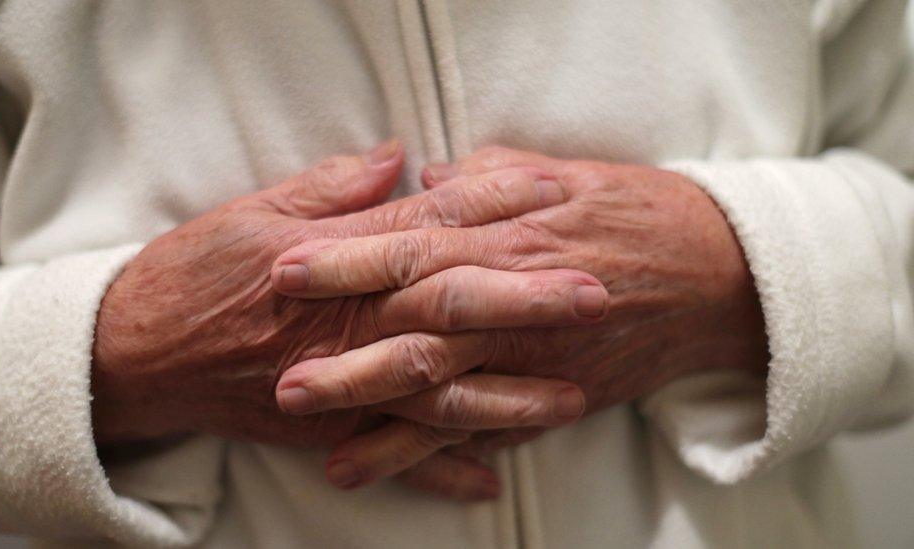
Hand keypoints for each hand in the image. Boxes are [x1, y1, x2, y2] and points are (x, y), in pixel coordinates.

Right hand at [91, 142, 608, 499]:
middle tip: (596, 293)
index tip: (551, 196)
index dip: (491, 209)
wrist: (135, 352)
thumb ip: (332, 189)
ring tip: (571, 398)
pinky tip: (491, 480)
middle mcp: (345, 325)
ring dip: (506, 396)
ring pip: (432, 392)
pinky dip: (437, 470)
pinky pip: (387, 454)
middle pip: (449, 308)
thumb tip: (397, 157)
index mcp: (334, 261)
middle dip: (526, 301)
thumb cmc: (193, 274)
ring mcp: (338, 383)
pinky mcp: (321, 427)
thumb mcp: (254, 212)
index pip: (426, 229)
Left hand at [273, 146, 768, 489]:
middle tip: (284, 380)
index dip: (347, 260)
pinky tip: (400, 474)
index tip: (286, 270)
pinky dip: (447, 457)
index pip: (412, 247)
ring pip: (453, 397)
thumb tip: (424, 180)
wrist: (721, 277)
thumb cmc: (641, 213)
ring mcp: (539, 359)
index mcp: (510, 237)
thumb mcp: (568, 174)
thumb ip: (490, 175)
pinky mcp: (560, 396)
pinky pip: (496, 431)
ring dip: (388, 426)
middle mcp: (517, 304)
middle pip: (420, 333)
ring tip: (327, 449)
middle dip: (351, 360)